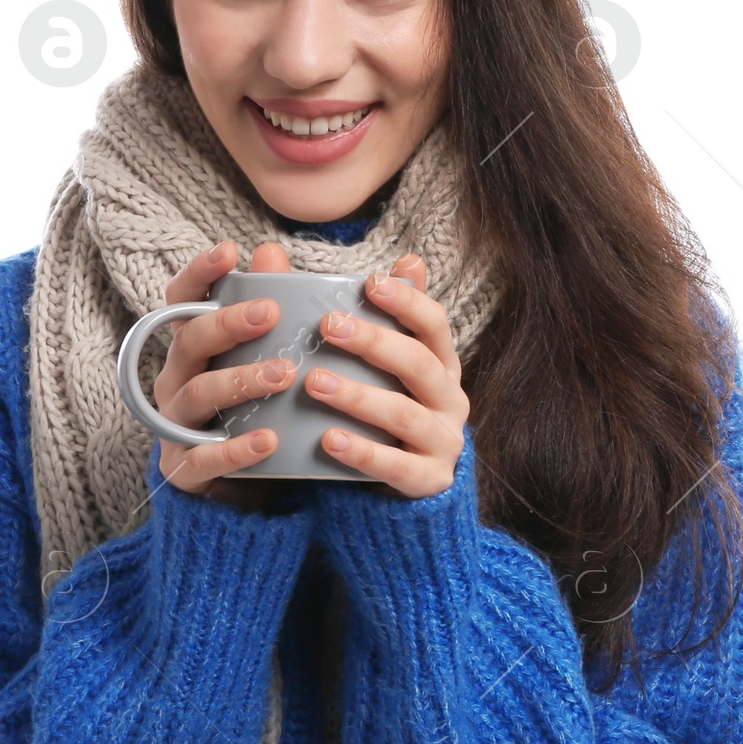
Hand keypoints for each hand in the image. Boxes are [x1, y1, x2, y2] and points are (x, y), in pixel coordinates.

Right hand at [152, 238, 296, 504]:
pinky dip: (236, 448)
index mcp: (193, 350)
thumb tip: (277, 252)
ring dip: (241, 381)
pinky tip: (269, 439)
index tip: (229, 250)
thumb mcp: (270, 360)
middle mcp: (176, 381)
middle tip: (272, 311)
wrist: (241, 495)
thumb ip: (278, 312)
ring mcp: (175, 426)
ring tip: (285, 374)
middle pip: (189, 342)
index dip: (199, 275)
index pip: (183, 303)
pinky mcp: (184, 470)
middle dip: (227, 324)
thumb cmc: (256, 412)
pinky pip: (205, 457)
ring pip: (199, 395)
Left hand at [303, 254, 469, 498]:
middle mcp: (450, 399)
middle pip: (419, 363)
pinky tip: (329, 439)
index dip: (407, 301)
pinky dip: (363, 453)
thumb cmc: (376, 412)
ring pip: (405, 415)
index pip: (434, 324)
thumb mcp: (367, 365)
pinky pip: (397, 467)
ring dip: (359, 396)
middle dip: (375, 342)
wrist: (394, 493)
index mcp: (439, 364)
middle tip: (328, 324)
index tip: (370, 281)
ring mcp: (443, 442)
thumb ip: (339, 311)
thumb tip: (292, 251)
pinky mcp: (429, 482)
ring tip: (315, 382)